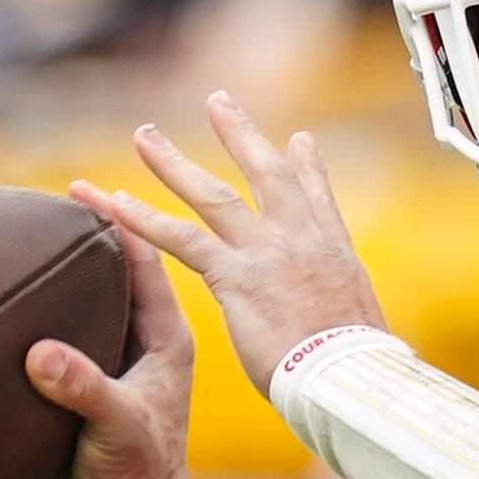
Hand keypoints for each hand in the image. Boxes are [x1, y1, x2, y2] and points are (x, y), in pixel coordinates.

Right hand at [25, 190, 194, 478]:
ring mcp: (128, 356)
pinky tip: (34, 288)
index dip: (117, 222)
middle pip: (126, 268)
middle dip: (97, 230)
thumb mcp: (113, 426)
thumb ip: (82, 388)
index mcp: (167, 338)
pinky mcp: (104, 375)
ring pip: (105, 293)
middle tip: (63, 190)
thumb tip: (41, 353)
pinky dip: (63, 298)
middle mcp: (152, 338)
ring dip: (80, 262)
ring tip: (47, 227)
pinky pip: (84, 322)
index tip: (83, 188)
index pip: (146, 262)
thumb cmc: (137, 470)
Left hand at [100, 90, 389, 393]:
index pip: (318, 198)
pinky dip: (144, 219)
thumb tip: (365, 333)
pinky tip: (112, 203)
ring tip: (143, 135)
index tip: (298, 141)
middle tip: (218, 100)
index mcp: (335, 254)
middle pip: (267, 174)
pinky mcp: (236, 277)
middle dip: (241, 134)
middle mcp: (301, 241)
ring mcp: (267, 253)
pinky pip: (181, 239)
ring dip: (174, 163)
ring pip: (213, 195)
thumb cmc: (356, 371)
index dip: (308, 167)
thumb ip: (348, 312)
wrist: (348, 377)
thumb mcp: (365, 327)